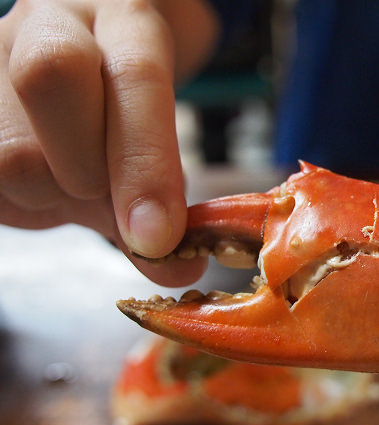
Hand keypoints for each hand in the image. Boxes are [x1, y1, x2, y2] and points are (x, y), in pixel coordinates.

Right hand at [0, 0, 217, 285]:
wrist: (77, 59)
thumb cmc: (122, 109)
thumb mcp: (156, 142)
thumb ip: (165, 205)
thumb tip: (182, 267)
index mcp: (125, 22)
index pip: (135, 78)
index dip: (146, 163)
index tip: (157, 236)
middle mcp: (54, 23)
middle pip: (51, 83)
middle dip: (86, 168)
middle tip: (102, 188)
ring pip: (9, 147)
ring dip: (49, 193)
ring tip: (68, 182)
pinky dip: (21, 202)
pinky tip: (37, 186)